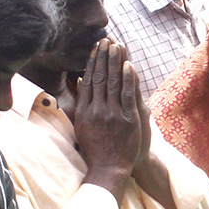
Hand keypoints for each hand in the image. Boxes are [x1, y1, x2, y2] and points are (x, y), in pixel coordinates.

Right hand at [75, 39, 142, 197]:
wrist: (109, 168)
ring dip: (115, 63)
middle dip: (103, 57)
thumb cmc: (95, 148)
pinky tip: (128, 65)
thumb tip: (80, 81)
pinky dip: (128, 79)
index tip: (95, 48)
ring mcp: (113, 114)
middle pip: (99, 78)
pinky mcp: (128, 119)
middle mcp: (97, 110)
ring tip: (116, 46)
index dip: (92, 62)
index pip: (87, 80)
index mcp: (84, 111)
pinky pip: (127, 95)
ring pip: (113, 83)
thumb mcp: (81, 126)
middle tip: (105, 40)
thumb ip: (80, 104)